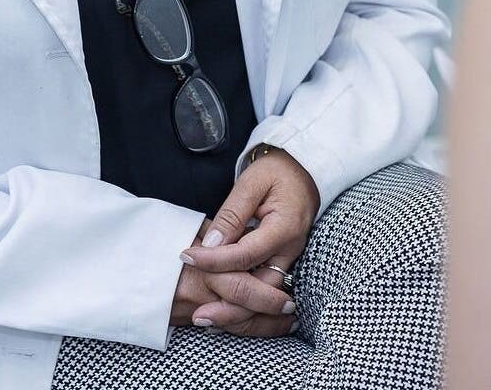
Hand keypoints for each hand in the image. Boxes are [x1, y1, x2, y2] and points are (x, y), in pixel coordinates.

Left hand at [180, 146, 319, 331]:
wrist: (304, 170)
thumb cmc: (277, 171)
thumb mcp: (252, 182)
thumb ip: (232, 214)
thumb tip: (211, 245)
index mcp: (285, 227)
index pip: (246, 254)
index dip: (214, 261)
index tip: (186, 258)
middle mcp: (290, 249)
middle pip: (261, 289)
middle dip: (229, 305)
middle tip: (197, 314)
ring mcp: (288, 258)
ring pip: (264, 296)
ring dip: (236, 310)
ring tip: (205, 319)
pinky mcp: (281, 262)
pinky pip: (264, 288)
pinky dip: (243, 301)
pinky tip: (220, 308)